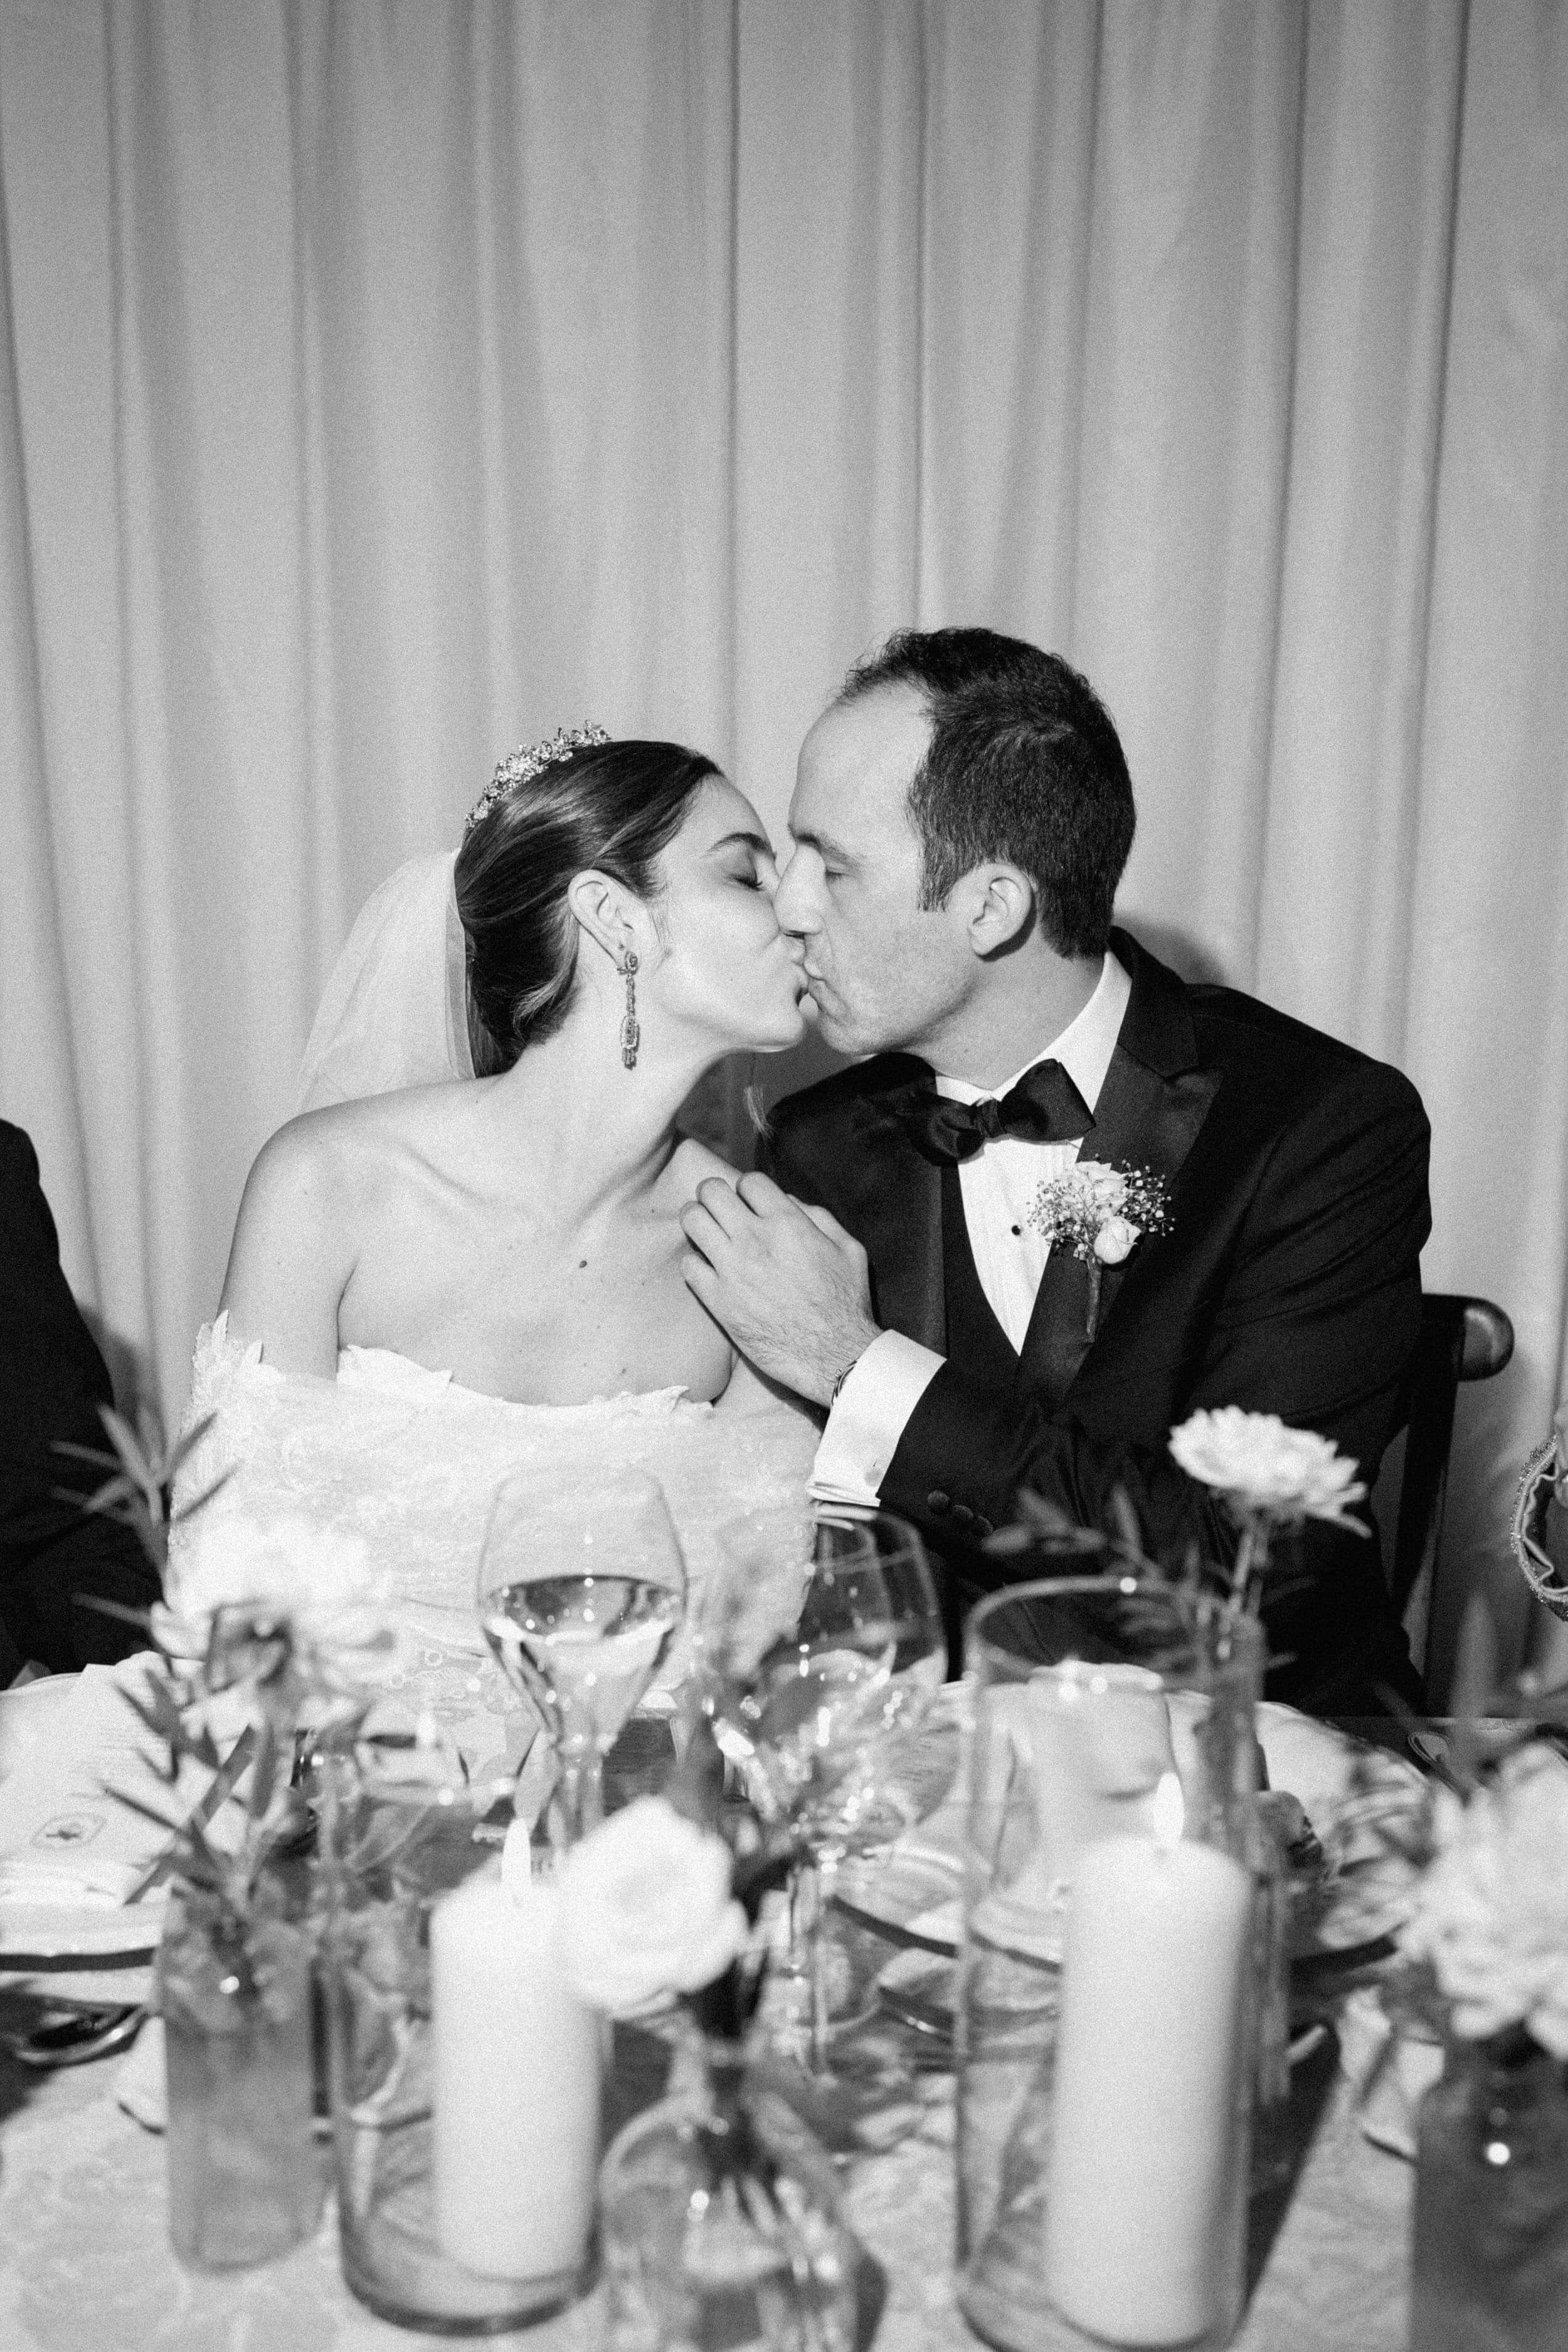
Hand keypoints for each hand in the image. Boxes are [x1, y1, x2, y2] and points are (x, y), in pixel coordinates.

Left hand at [679, 1171, 881, 1406]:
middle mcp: (755, 1240)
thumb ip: (819, 1218)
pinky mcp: (718, 1301)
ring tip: (707, 1233)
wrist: (832, 1356)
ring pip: (692, 1221)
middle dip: (714, 1195)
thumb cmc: (845, 1302)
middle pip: (711, 1191)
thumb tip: (787, 1202)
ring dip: (698, 1221)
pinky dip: (695, 1263)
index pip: (748, 1181)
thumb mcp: (849, 1250)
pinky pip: (688, 1265)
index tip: (752, 1204)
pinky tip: (709, 1270)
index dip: (749, 1189)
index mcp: (788, 1223)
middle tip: (720, 1210)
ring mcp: (732, 1270)